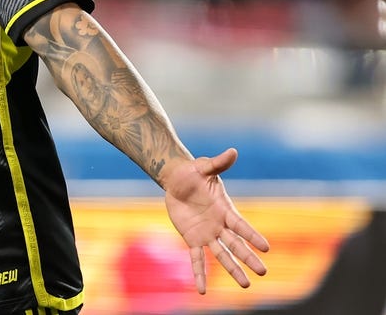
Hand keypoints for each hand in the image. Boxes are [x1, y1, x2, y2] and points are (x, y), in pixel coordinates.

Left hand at [163, 148, 269, 293]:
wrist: (176, 179)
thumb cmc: (194, 172)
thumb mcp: (205, 167)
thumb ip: (218, 162)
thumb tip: (233, 151)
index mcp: (225, 209)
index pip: (241, 225)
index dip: (252, 235)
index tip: (266, 247)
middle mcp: (219, 225)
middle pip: (236, 244)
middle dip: (248, 257)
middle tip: (263, 271)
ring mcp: (207, 234)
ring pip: (222, 255)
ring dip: (233, 269)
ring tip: (246, 285)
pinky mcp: (192, 239)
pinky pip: (196, 259)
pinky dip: (199, 274)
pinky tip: (202, 291)